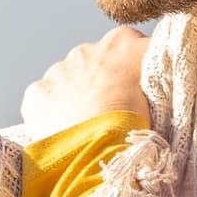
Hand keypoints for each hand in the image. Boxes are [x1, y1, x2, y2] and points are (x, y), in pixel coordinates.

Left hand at [19, 27, 149, 133]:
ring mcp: (58, 70)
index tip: (137, 93)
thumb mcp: (160, 95)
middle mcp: (87, 49)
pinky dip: (52, 113)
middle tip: (111, 113)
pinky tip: (64, 132)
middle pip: (96, 63)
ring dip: (76, 97)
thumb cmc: (137, 125)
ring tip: (88, 127)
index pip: (133, 48)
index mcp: (123, 43)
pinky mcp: (36, 94)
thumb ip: (157, 78)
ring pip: (67, 80)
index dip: (135, 71)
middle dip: (102, 83)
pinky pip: (44, 100)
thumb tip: (156, 76)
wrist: (99, 153)